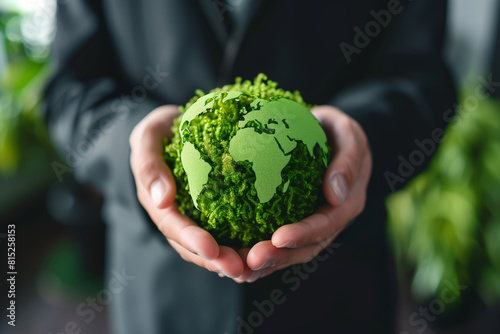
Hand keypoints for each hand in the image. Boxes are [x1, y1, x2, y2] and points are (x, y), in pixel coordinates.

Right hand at [129, 105, 244, 277]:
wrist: (173, 127)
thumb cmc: (159, 131)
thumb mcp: (148, 137)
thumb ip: (149, 164)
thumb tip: (163, 200)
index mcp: (157, 202)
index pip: (173, 226)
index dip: (191, 240)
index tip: (212, 249)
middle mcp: (175, 216)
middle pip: (193, 245)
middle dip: (216, 260)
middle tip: (241, 269)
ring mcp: (193, 215)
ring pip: (211, 245)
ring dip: (231, 259)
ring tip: (255, 268)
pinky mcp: (212, 210)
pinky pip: (227, 229)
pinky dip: (241, 242)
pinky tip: (263, 247)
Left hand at [233, 105, 372, 282]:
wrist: (326, 134)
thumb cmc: (336, 131)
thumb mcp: (348, 133)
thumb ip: (348, 159)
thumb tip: (335, 193)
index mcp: (346, 203)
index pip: (325, 224)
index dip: (303, 234)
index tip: (278, 238)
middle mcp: (330, 220)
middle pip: (305, 247)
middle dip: (279, 257)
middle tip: (250, 260)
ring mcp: (311, 224)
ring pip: (290, 252)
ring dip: (266, 262)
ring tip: (239, 267)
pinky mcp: (293, 221)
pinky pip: (277, 242)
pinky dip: (259, 251)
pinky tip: (235, 257)